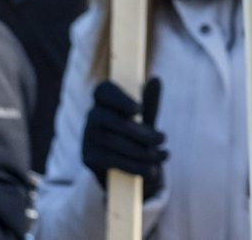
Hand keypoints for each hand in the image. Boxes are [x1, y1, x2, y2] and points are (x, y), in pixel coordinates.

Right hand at [83, 77, 166, 196]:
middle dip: (140, 131)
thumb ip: (149, 102)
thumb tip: (155, 79)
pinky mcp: (88, 158)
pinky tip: (152, 170)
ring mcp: (88, 137)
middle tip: (163, 138)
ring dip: (142, 151)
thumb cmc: (136, 137)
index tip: (139, 110)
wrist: (125, 172)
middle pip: (112, 120)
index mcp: (104, 100)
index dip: (120, 99)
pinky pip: (112, 160)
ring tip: (163, 155)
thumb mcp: (145, 120)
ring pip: (114, 142)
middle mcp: (92, 116)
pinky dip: (134, 166)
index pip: (103, 91)